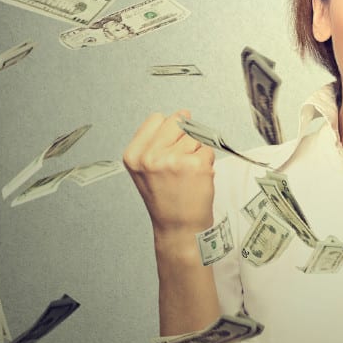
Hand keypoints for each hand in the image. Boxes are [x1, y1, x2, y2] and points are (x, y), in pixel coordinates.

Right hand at [122, 110, 215, 238]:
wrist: (179, 227)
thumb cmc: (166, 199)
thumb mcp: (145, 169)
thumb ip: (156, 142)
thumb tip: (182, 115)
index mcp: (134, 155)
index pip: (157, 118)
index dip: (168, 131)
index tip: (168, 147)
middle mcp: (151, 156)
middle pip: (178, 122)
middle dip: (184, 137)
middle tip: (180, 162)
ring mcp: (174, 160)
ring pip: (196, 135)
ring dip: (196, 151)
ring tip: (188, 173)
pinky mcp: (196, 165)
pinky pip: (208, 148)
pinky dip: (207, 161)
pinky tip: (197, 177)